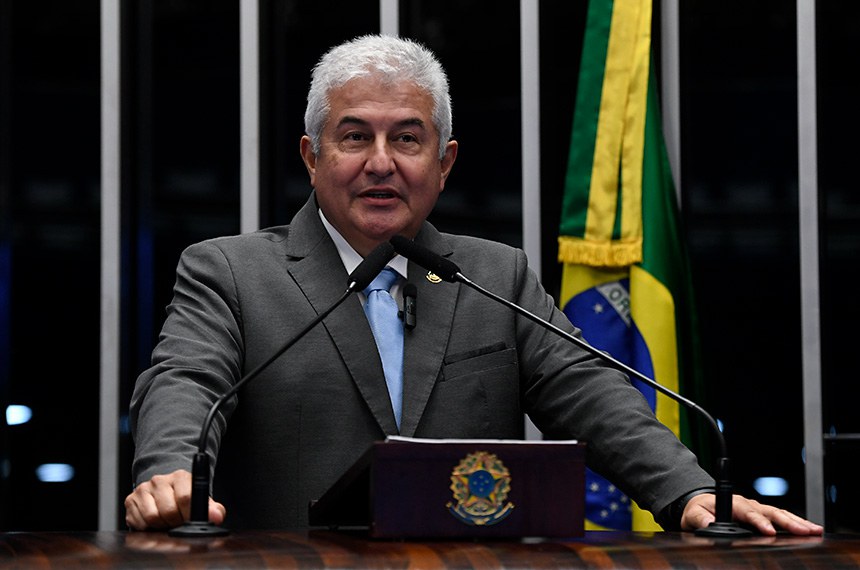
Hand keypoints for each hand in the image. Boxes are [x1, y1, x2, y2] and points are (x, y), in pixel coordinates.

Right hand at [124, 468, 226, 530]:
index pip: (185, 497)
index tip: (190, 521)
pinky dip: (147, 527)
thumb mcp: (201, 501)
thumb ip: (212, 509)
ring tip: (167, 521)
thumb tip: (216, 517)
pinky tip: (154, 521)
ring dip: (161, 525)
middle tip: (178, 522)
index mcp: (180, 477)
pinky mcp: (130, 499)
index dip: (189, 514)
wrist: (165, 490)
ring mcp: (144, 489)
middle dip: (175, 522)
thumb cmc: (185, 497)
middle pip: (168, 510)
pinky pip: (139, 522)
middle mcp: (160, 480)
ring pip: (152, 517)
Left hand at [681, 493, 822, 535]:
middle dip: (790, 522)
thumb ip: (701, 518)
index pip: (749, 513)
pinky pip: (780, 517)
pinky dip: (795, 523)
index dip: (760, 522)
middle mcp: (748, 504)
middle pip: (772, 512)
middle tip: (806, 530)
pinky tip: (808, 530)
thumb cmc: (698, 509)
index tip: (769, 531)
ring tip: (815, 530)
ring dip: (797, 522)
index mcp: (733, 503)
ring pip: (780, 514)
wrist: (700, 505)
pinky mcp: (762, 515)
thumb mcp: (694, 514)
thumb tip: (710, 523)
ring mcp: (757, 509)